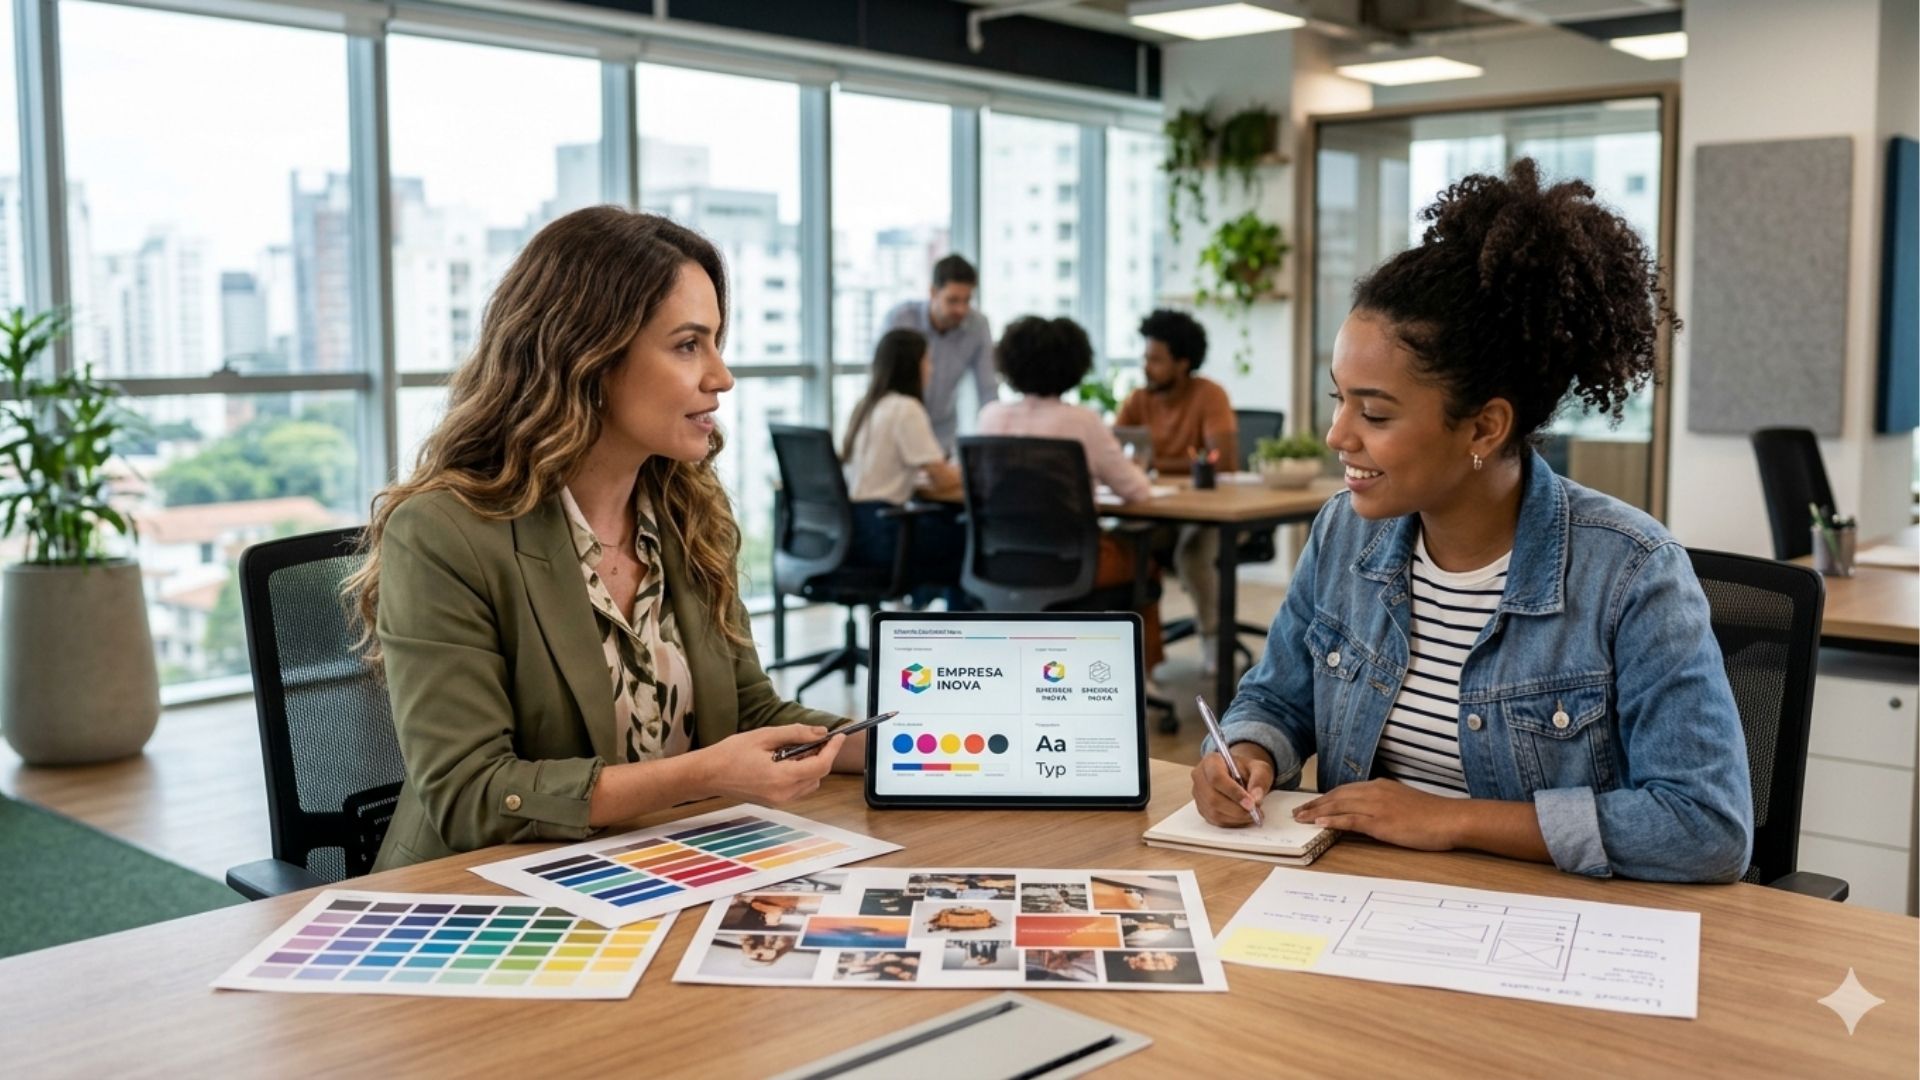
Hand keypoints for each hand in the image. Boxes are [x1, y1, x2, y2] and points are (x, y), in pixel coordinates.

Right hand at [697, 726, 843, 804]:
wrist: (707, 775)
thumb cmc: (730, 754)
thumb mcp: (765, 735)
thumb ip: (796, 733)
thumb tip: (821, 733)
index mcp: (781, 778)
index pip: (820, 766)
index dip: (833, 749)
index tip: (838, 735)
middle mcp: (783, 794)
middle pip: (818, 775)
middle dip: (822, 755)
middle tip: (816, 737)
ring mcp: (778, 801)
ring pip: (810, 783)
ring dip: (810, 765)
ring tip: (795, 748)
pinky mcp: (774, 802)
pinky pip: (797, 788)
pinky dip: (800, 773)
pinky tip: (786, 760)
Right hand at [1191, 743, 1273, 826]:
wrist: (1239, 774)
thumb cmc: (1247, 770)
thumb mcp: (1259, 768)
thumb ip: (1259, 780)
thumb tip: (1256, 800)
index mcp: (1211, 761)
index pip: (1217, 778)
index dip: (1233, 792)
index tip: (1251, 803)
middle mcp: (1200, 777)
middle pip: (1213, 798)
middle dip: (1236, 809)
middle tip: (1255, 812)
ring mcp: (1198, 794)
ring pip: (1214, 812)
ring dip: (1236, 818)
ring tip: (1252, 815)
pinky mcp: (1202, 808)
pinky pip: (1215, 820)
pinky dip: (1232, 822)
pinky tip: (1244, 818)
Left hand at [1292, 779, 1460, 850]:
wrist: (1450, 818)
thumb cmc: (1432, 815)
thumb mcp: (1403, 803)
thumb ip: (1385, 805)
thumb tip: (1368, 814)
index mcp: (1381, 786)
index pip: (1346, 790)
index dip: (1326, 797)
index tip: (1312, 804)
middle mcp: (1375, 791)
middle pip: (1337, 796)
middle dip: (1316, 803)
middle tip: (1298, 812)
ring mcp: (1377, 806)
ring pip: (1339, 805)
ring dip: (1317, 812)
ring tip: (1301, 818)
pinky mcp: (1381, 822)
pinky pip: (1351, 820)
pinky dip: (1333, 820)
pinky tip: (1320, 823)